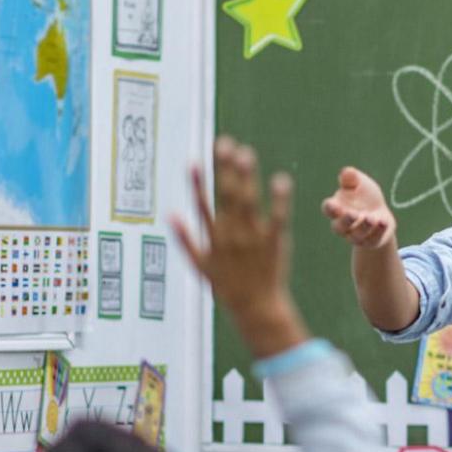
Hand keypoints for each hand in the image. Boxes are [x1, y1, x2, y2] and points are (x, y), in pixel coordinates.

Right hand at [172, 136, 308, 358]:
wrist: (256, 308)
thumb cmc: (227, 287)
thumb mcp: (200, 266)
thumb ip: (185, 240)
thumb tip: (170, 215)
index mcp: (213, 238)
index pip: (203, 205)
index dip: (198, 182)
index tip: (194, 160)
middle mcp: (231, 235)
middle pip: (226, 196)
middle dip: (224, 169)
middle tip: (224, 142)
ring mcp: (253, 238)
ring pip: (248, 203)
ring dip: (246, 178)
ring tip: (245, 153)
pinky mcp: (275, 243)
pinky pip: (278, 218)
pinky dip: (279, 200)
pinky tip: (280, 180)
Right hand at [321, 167, 397, 249]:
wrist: (381, 214)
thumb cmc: (365, 196)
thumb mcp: (360, 183)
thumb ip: (352, 179)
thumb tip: (347, 171)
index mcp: (337, 208)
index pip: (328, 209)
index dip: (330, 208)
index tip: (334, 205)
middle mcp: (343, 225)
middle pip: (339, 227)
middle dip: (346, 221)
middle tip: (354, 214)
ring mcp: (356, 235)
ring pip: (356, 235)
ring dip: (364, 227)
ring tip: (372, 218)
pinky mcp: (370, 242)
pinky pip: (372, 240)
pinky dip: (377, 232)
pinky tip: (383, 223)